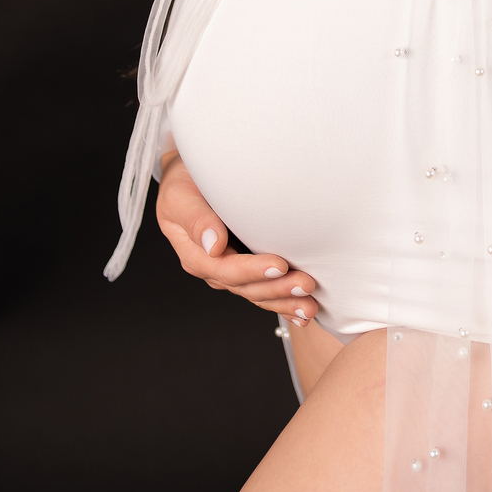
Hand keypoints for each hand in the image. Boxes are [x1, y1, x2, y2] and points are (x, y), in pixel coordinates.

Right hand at [155, 151, 318, 326]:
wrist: (190, 177)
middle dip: (278, 290)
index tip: (280, 265)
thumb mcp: (180, 196)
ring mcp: (231, 270)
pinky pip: (264, 291)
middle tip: (306, 285)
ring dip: (285, 301)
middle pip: (247, 287)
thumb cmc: (185, 183)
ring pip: (258, 293)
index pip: (226, 269)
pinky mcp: (247, 266)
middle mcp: (214, 268)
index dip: (254, 271)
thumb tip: (215, 246)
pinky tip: (303, 314)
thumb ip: (196, 220)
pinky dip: (284, 303)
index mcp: (196, 255)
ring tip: (310, 305)